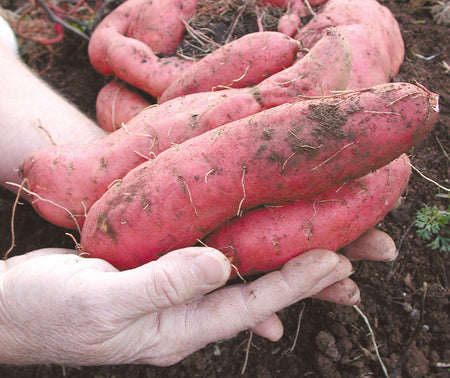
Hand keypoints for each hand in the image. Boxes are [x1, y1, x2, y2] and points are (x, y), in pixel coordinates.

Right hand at [0, 228, 395, 366]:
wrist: (13, 310)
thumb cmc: (48, 310)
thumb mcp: (102, 302)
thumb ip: (161, 286)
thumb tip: (217, 264)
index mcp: (173, 330)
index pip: (248, 306)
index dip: (292, 283)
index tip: (332, 261)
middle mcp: (181, 316)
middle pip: (253, 296)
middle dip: (299, 278)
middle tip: (345, 257)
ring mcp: (170, 297)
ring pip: (236, 279)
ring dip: (275, 265)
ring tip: (315, 251)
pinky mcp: (157, 275)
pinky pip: (208, 267)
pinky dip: (238, 258)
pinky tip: (255, 252)